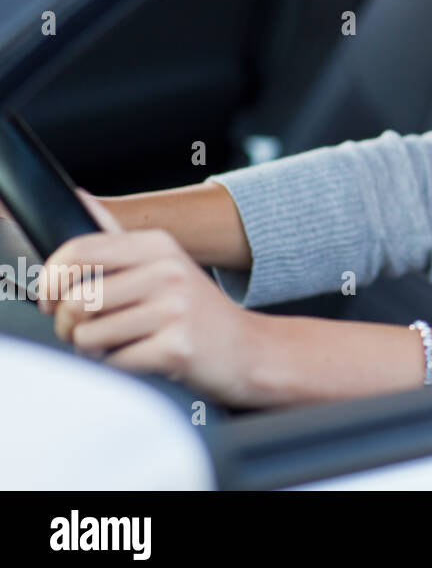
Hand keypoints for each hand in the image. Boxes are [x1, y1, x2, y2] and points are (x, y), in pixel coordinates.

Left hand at [36, 188, 261, 406]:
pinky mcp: (177, 348)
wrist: (247, 349)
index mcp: (159, 245)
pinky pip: (115, 363)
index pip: (80, 250)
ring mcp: (175, 310)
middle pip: (77, 300)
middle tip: (84, 330)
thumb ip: (117, 236)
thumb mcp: (164, 262)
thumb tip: (79, 198)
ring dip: (93, 349)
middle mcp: (169, 271)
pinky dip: (118, 368)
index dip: (50, 279)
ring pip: (89, 335)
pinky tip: (141, 359)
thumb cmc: (196, 310)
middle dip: (67, 325)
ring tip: (118, 344)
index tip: (49, 298)